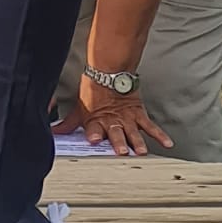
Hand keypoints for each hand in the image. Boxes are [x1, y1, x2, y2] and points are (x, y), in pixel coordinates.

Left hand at [53, 76, 172, 157]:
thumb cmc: (93, 91)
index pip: (94, 130)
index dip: (94, 134)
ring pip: (133, 133)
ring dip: (136, 142)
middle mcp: (112, 122)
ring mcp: (127, 119)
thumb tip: (54, 133)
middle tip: (120, 151)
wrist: (109, 71)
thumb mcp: (79, 109)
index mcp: (96, 121)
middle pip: (116, 134)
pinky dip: (159, 135)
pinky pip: (150, 126)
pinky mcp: (138, 115)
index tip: (94, 140)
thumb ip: (69, 125)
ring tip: (140, 151)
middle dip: (118, 143)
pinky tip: (167, 143)